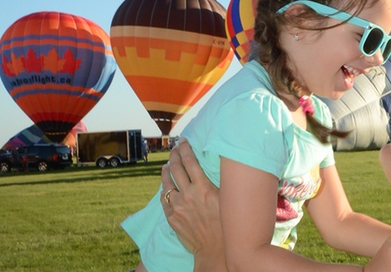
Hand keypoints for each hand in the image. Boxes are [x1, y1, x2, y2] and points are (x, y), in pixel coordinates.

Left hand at [160, 141, 223, 256]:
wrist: (214, 249)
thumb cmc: (225, 224)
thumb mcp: (226, 199)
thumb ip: (219, 182)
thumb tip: (218, 165)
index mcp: (203, 187)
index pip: (190, 161)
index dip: (185, 148)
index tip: (183, 141)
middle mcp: (188, 194)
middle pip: (176, 168)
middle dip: (174, 155)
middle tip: (174, 148)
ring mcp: (177, 206)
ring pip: (167, 183)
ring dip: (166, 171)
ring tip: (167, 165)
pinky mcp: (171, 217)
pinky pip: (164, 199)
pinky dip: (164, 190)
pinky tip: (165, 186)